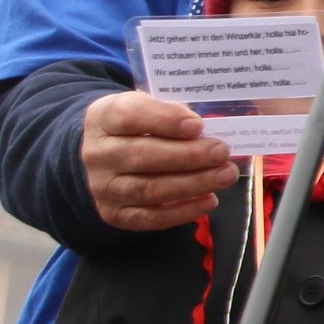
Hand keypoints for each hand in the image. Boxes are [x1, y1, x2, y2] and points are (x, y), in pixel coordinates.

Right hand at [82, 91, 237, 231]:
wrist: (108, 158)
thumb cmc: (138, 126)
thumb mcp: (148, 106)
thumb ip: (170, 112)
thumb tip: (201, 130)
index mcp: (103, 118)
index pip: (128, 116)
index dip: (164, 120)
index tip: (197, 125)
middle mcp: (98, 154)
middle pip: (142, 156)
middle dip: (188, 156)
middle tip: (221, 153)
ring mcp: (104, 188)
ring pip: (150, 189)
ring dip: (193, 184)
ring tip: (225, 175)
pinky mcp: (115, 214)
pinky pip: (151, 217)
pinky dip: (184, 211)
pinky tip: (210, 200)